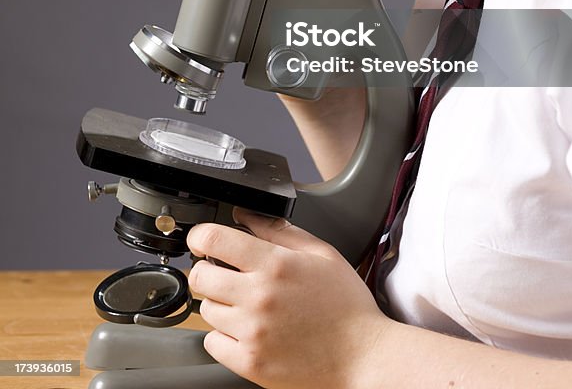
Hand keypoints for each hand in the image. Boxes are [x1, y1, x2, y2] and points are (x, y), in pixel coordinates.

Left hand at [187, 209, 391, 388]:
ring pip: (206, 310)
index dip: (201, 236)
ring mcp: (252, 333)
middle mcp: (259, 298)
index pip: (214, 239)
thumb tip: (245, 215)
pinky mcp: (251, 364)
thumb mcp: (321, 253)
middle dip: (209, 269)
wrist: (363, 355)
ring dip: (220, 303)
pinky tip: (247, 330)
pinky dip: (223, 336)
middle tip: (226, 273)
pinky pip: (212, 344)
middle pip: (201, 276)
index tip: (203, 240)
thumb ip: (279, 231)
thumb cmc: (346, 304)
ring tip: (247, 305)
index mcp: (276, 265)